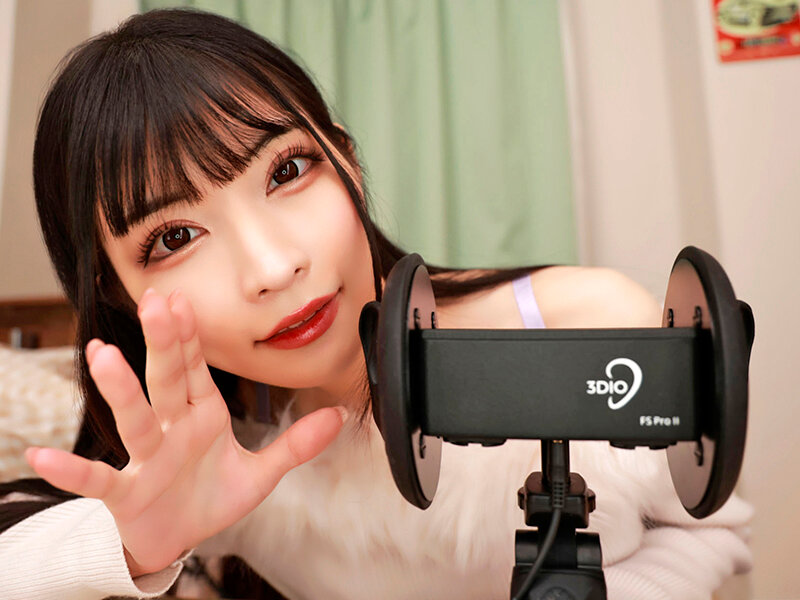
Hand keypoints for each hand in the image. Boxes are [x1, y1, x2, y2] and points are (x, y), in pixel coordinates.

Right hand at [25, 288, 345, 575]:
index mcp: (202, 416)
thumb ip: (296, 445)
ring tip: (101, 353)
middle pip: (166, 380)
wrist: (176, 539)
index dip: (191, 336)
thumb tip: (338, 417)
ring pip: (134, 419)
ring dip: (119, 389)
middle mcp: (172, 429)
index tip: (185, 299)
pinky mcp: (126, 493)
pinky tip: (41, 457)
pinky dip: (72, 470)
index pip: (196, 368)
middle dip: (163, 342)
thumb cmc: (210, 497)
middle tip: (156, 300)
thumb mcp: (261, 473)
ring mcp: (146, 459)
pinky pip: (98, 480)